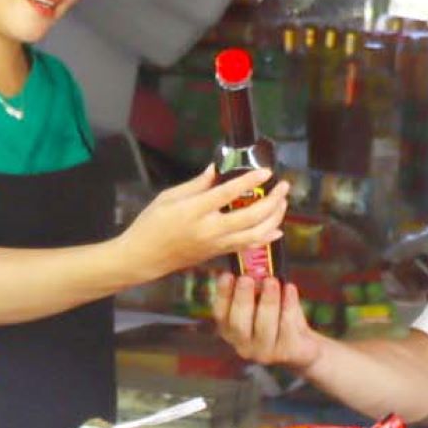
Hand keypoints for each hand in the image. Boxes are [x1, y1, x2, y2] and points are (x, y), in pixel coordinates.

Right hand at [120, 166, 289, 282]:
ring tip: (282, 202)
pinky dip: (265, 237)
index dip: (250, 181)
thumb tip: (218, 169)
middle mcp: (210, 230)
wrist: (144, 258)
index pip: (228, 194)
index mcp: (194, 211)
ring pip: (254, 234)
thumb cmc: (151, 224)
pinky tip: (276, 228)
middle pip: (250, 217)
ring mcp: (216, 245)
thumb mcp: (168, 197)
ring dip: (273, 218)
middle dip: (272, 201)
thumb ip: (196, 184)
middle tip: (283, 186)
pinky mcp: (218, 254)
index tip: (266, 171)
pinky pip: (247, 246)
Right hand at [211, 273, 323, 370]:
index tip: (227, 275)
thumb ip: (256, 287)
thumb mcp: (263, 302)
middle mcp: (243, 345)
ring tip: (272, 280)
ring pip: (264, 326)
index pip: (220, 314)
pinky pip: (287, 326)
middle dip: (242, 299)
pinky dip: (288, 305)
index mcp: (231, 331)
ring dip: (267, 300)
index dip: (222, 295)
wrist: (304, 346)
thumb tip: (253, 260)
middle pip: (239, 324)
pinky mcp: (287, 352)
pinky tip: (290, 288)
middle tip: (246, 278)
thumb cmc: (279, 318)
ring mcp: (265, 352)